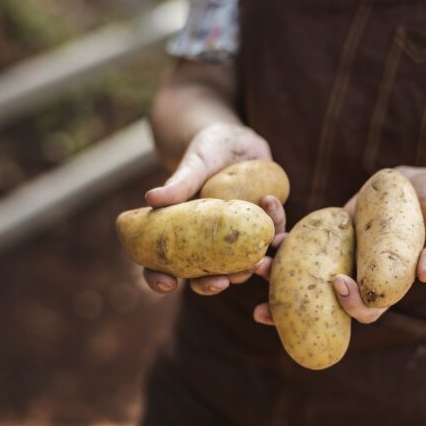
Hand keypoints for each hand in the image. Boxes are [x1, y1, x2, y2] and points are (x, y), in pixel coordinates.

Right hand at [141, 123, 285, 294]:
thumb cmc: (207, 152)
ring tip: (260, 257)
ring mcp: (238, 238)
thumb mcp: (195, 165)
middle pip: (205, 276)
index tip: (168, 284)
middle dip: (213, 284)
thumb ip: (179, 183)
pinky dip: (275, 222)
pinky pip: (272, 232)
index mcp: (183, 233)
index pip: (165, 266)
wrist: (238, 141)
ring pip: (243, 264)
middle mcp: (209, 242)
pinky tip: (271, 201)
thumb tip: (150, 198)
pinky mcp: (263, 226)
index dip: (161, 279)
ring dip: (253, 266)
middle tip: (222, 281)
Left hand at [252, 166, 425, 325]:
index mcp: (385, 285)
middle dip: (292, 309)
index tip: (338, 282)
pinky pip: (301, 243)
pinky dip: (282, 238)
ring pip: (303, 276)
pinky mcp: (326, 236)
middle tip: (263, 308)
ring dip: (276, 274)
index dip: (350, 304)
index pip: (365, 310)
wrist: (418, 186)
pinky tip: (267, 226)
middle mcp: (357, 277)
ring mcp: (338, 258)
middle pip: (323, 304)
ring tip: (256, 265)